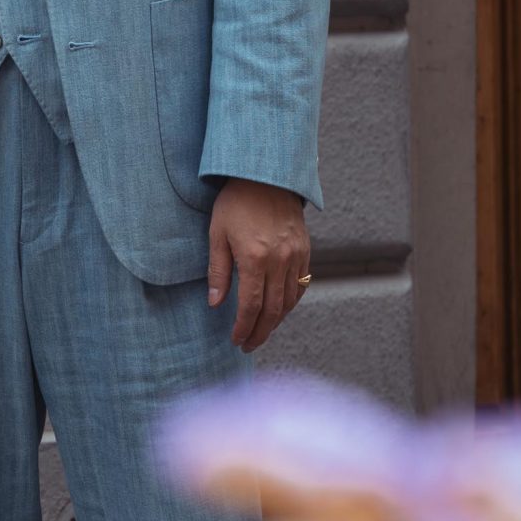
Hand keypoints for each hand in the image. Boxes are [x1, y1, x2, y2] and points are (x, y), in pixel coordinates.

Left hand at [207, 180, 311, 351]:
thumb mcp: (217, 233)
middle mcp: (280, 261)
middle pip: (273, 310)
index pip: (251, 306)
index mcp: (255, 258)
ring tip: (261, 331)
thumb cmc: (236, 202)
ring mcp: (296, 256)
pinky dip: (291, 302)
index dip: (244, 328)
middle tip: (248, 345)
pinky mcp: (305, 250)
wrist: (267, 174)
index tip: (236, 340)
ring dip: (276, 321)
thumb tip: (215, 303)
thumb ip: (218, 270)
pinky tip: (279, 309)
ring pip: (289, 301)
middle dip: (260, 332)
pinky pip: (302, 285)